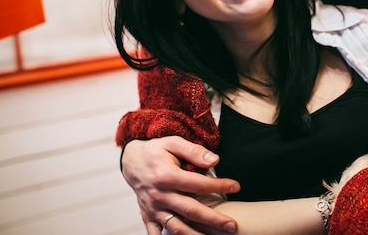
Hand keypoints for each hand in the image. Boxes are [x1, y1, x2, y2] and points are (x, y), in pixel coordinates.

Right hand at [121, 136, 240, 233]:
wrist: (131, 161)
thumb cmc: (156, 151)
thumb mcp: (173, 143)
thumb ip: (194, 151)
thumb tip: (215, 160)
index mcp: (166, 176)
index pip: (199, 184)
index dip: (220, 186)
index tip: (236, 186)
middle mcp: (159, 195)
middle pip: (190, 210)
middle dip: (213, 220)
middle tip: (233, 226)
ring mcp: (153, 208)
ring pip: (176, 228)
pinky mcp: (148, 216)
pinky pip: (156, 234)